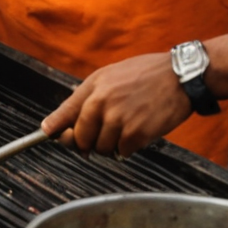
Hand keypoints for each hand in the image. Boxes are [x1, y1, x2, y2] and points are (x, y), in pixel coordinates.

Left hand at [43, 51, 191, 157]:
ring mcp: (119, 120)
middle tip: (101, 136)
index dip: (55, 128)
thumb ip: (85, 97)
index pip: (65, 113)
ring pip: (102, 149)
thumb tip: (62, 121)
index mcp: (93, 88)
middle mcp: (102, 104)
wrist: (180, 77)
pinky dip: (128, 148)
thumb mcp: (108, 76)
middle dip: (88, 142)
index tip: (47, 134)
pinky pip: (122, 152)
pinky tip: (138, 132)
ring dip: (110, 146)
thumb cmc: (144, 75)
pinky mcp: (137, 134)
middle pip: (81, 139)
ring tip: (124, 129)